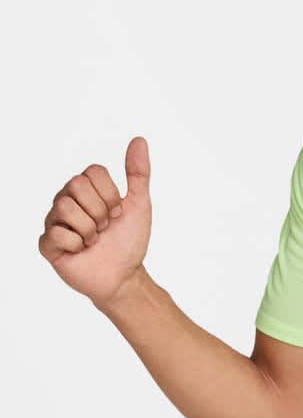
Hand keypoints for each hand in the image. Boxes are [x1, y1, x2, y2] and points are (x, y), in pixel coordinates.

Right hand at [37, 137, 151, 305]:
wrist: (124, 277)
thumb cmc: (128, 241)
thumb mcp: (139, 204)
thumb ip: (138, 173)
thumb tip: (139, 140)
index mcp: (85, 189)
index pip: (93, 172)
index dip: (111, 195)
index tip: (117, 213)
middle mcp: (66, 200)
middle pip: (77, 185)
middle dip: (100, 211)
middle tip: (104, 228)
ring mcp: (55, 222)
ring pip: (65, 206)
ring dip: (89, 228)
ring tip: (94, 240)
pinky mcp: (48, 244)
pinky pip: (56, 233)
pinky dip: (76, 244)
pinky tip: (81, 251)